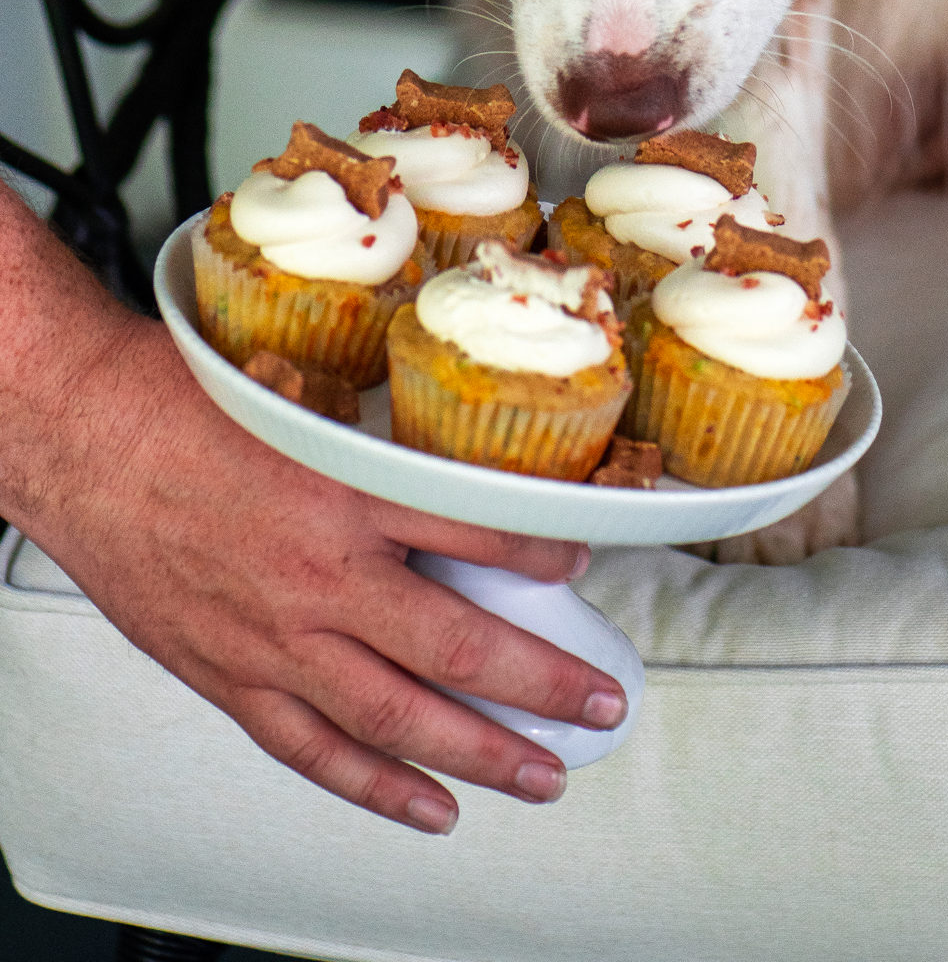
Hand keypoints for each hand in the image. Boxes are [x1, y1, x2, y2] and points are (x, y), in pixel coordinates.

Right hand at [0, 191, 625, 830]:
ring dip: (479, 754)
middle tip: (600, 708)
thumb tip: (456, 455)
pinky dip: (378, 790)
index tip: (584, 563)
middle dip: (540, 685)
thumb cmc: (185, 403)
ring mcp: (273, 640)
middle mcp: (316, 577)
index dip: (540, 554)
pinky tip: (432, 809)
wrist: (85, 436)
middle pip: (453, 648)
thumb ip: (379, 443)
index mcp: (341, 492)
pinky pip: (314, 752)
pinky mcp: (230, 676)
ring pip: (395, 719)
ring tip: (543, 776)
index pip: (473, 531)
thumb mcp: (302, 400)